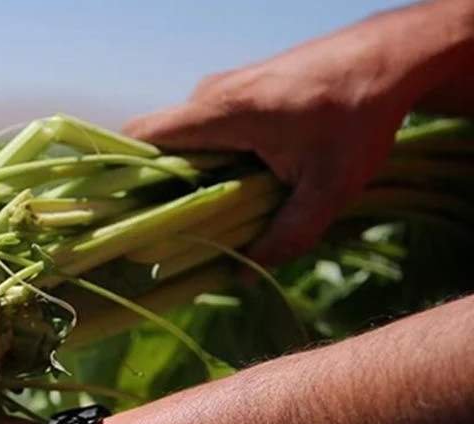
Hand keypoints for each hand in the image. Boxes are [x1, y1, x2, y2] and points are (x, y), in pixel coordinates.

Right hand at [123, 3, 462, 265]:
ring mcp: (223, 89)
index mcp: (219, 112)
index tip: (124, 214)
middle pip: (156, 143)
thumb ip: (288, 235)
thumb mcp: (330, 187)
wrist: (391, 58)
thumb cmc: (360, 117)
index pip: (140, 137)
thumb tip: (245, 274)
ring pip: (182, 137)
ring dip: (188, 173)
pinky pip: (204, 128)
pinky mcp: (239, 91)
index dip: (123, 175)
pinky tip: (233, 184)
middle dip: (157, 185)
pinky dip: (208, 158)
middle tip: (167, 227)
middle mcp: (210, 95)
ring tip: (205, 212)